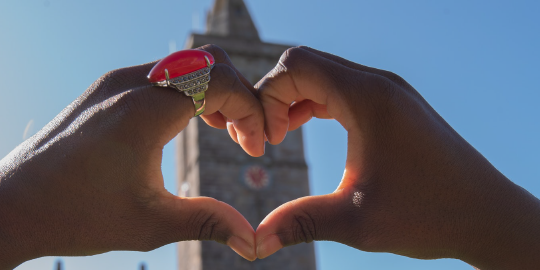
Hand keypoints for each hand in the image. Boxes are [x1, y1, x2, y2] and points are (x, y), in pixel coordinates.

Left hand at [0, 45, 262, 268]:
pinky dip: (192, 90)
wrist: (14, 205)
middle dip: (240, 95)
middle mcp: (130, 84)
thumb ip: (208, 222)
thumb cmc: (77, 216)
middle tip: (245, 137)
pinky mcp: (109, 87)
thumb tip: (253, 242)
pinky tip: (195, 123)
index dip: (251, 110)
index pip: (220, 81)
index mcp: (142, 113)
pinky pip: (166, 71)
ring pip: (189, 62)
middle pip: (210, 61)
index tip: (256, 146)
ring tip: (226, 130)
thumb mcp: (151, 225)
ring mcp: (116, 80)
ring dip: (217, 91)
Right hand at [254, 46, 539, 268]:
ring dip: (292, 99)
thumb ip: (301, 222)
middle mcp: (378, 84)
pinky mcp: (391, 103)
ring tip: (281, 135)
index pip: (295, 66)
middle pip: (304, 64)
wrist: (485, 214)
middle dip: (274, 97)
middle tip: (268, 139)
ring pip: (321, 73)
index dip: (267, 99)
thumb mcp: (356, 222)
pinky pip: (339, 87)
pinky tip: (302, 127)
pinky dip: (313, 101)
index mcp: (368, 98)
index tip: (267, 143)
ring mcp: (386, 90)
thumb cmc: (429, 215)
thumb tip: (256, 242)